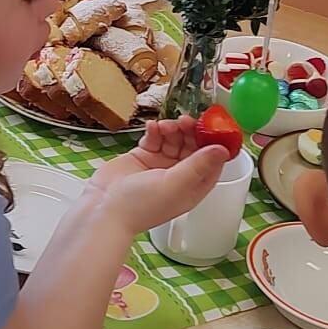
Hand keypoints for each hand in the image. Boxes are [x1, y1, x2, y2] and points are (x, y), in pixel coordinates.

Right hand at [86, 117, 228, 234]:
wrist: (104, 207)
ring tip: (164, 126)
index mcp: (193, 187)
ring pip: (174, 139)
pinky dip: (155, 130)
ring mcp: (161, 165)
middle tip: (184, 121)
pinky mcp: (143, 156)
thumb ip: (199, 165)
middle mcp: (179, 176)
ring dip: (172, 129)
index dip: (214, 143)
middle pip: (193, 147)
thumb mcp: (175, 184)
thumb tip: (223, 150)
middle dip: (191, 132)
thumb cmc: (140, 206)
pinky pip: (155, 137)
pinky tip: (152, 128)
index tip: (213, 126)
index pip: (212, 161)